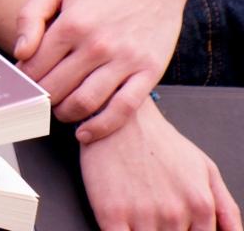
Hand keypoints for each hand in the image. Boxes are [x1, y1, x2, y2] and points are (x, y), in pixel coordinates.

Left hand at [13, 0, 189, 140]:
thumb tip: (19, 52)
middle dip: (40, 99)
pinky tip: (85, 133)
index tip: (20, 86)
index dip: (23, 81)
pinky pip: (124, 109)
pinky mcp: (149, 72)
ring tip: (58, 112)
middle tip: (36, 102)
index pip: (35, 66)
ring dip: (65, 114)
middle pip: (56, 87)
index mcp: (72, 24)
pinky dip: (102, 126)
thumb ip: (30, 15)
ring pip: (86, 102)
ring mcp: (126, 60)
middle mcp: (98, 44)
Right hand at [77, 99, 239, 230]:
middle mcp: (174, 213)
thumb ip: (227, 209)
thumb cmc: (160, 142)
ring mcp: (142, 215)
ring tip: (142, 219)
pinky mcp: (110, 213)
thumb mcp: (205, 169)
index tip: (177, 228)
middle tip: (159, 220)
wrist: (117, 118)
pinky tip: (125, 227)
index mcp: (200, 205)